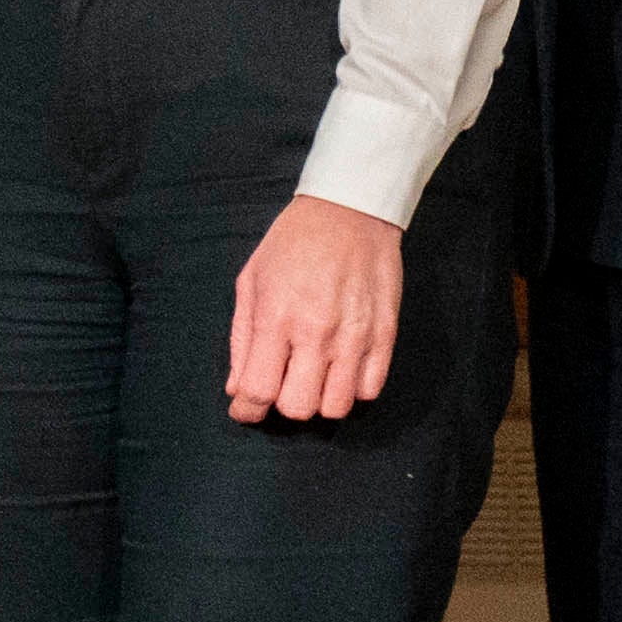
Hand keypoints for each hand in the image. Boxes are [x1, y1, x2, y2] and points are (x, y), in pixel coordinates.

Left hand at [225, 193, 402, 423]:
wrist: (349, 211)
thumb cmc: (292, 243)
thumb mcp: (251, 280)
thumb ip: (242, 339)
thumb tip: (237, 389)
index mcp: (275, 317)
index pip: (258, 389)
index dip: (246, 410)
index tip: (245, 409)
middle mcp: (315, 333)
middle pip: (298, 408)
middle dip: (284, 403)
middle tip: (283, 382)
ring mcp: (354, 337)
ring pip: (336, 407)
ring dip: (319, 399)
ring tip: (314, 375)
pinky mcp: (385, 336)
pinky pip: (369, 391)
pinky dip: (352, 389)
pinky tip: (342, 367)